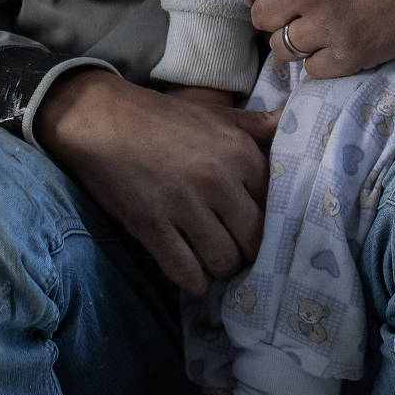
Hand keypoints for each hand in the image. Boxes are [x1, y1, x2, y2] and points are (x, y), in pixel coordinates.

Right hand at [35, 70, 278, 294]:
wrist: (101, 118)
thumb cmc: (163, 117)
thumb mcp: (217, 114)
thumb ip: (258, 125)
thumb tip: (292, 121)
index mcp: (240, 153)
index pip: (276, 207)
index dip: (270, 223)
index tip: (259, 229)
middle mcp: (217, 180)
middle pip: (253, 242)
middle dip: (248, 252)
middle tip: (237, 250)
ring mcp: (183, 205)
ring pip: (223, 261)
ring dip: (221, 269)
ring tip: (215, 260)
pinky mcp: (151, 226)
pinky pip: (186, 272)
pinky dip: (194, 280)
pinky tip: (193, 271)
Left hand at [241, 0, 394, 80]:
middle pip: (260, 19)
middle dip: (277, 18)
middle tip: (302, 14)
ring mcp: (326, 26)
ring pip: (281, 50)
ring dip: (299, 43)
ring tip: (324, 30)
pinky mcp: (349, 56)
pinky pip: (313, 71)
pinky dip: (324, 62)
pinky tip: (343, 44)